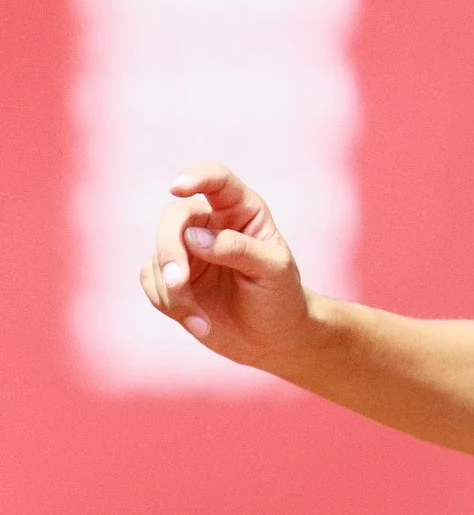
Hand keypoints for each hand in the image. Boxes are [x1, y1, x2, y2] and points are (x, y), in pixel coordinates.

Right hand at [140, 162, 316, 372]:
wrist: (272, 338)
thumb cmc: (280, 297)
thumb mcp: (274, 271)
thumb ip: (237, 248)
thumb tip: (193, 236)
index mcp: (241, 211)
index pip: (217, 180)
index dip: (196, 177)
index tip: (177, 187)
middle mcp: (209, 224)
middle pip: (174, 218)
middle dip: (170, 249)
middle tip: (177, 282)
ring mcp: (187, 250)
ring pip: (159, 256)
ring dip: (175, 292)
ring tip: (203, 322)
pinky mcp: (171, 277)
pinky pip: (151, 281)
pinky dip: (170, 305)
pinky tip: (199, 324)